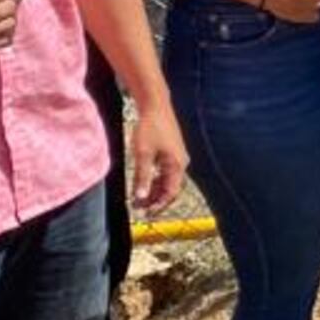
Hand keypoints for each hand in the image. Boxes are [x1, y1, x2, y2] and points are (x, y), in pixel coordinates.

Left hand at [126, 97, 188, 214]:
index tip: (145, 214)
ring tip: (139, 199)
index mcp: (176, 165)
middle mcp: (180, 163)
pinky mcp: (172, 152)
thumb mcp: (142, 154)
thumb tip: (140, 198)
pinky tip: (144, 183)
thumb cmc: (150, 127)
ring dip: (154, 191)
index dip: (158, 205)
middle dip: (155, 200)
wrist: (156, 105)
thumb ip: (142, 177)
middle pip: (170, 189)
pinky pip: (165, 173)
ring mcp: (177, 158)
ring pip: (167, 181)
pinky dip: (155, 180)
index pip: (170, 193)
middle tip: (139, 210)